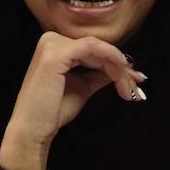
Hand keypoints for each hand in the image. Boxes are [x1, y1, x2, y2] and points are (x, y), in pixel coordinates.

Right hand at [0, 31, 146, 169]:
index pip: (93, 49)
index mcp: (54, 46)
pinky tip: (121, 76)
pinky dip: (111, 61)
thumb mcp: (84, 86)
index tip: (134, 79)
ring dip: (118, 67)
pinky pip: (93, 49)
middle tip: (136, 85)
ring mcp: (51, 45)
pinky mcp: (56, 54)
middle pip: (98, 48)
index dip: (116, 62)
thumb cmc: (54, 110)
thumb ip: (101, 74)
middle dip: (121, 67)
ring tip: (129, 88)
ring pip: (99, 49)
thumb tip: (126, 68)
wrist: (33, 130)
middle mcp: (50, 40)